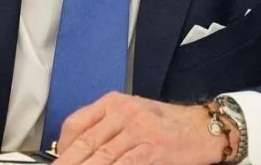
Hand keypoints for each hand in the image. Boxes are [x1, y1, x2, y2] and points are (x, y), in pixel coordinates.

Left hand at [54, 93, 234, 164]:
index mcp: (115, 102)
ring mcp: (139, 131)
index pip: (77, 122)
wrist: (203, 127)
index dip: (63, 146)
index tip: (58, 159)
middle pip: (86, 142)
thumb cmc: (167, 123)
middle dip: (69, 162)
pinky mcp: (154, 149)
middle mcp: (125, 113)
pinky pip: (125, 163)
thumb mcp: (133, 114)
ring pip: (103, 156)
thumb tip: (79, 147)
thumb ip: (106, 126)